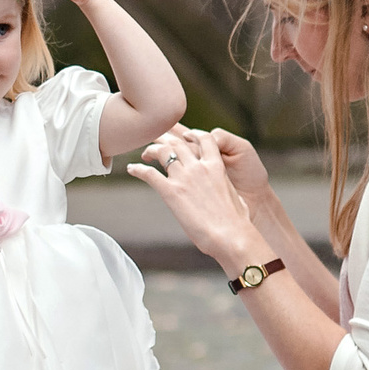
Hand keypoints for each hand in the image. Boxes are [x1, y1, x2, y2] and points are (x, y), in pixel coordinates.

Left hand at [125, 123, 265, 272]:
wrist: (231, 235)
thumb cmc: (236, 223)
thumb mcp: (235, 197)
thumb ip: (225, 187)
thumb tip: (225, 192)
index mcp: (216, 166)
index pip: (203, 138)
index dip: (191, 134)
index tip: (183, 136)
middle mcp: (198, 167)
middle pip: (177, 142)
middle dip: (165, 139)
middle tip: (156, 142)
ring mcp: (184, 178)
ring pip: (162, 152)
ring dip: (151, 150)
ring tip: (144, 154)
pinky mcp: (171, 192)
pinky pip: (149, 174)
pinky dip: (138, 169)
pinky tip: (131, 169)